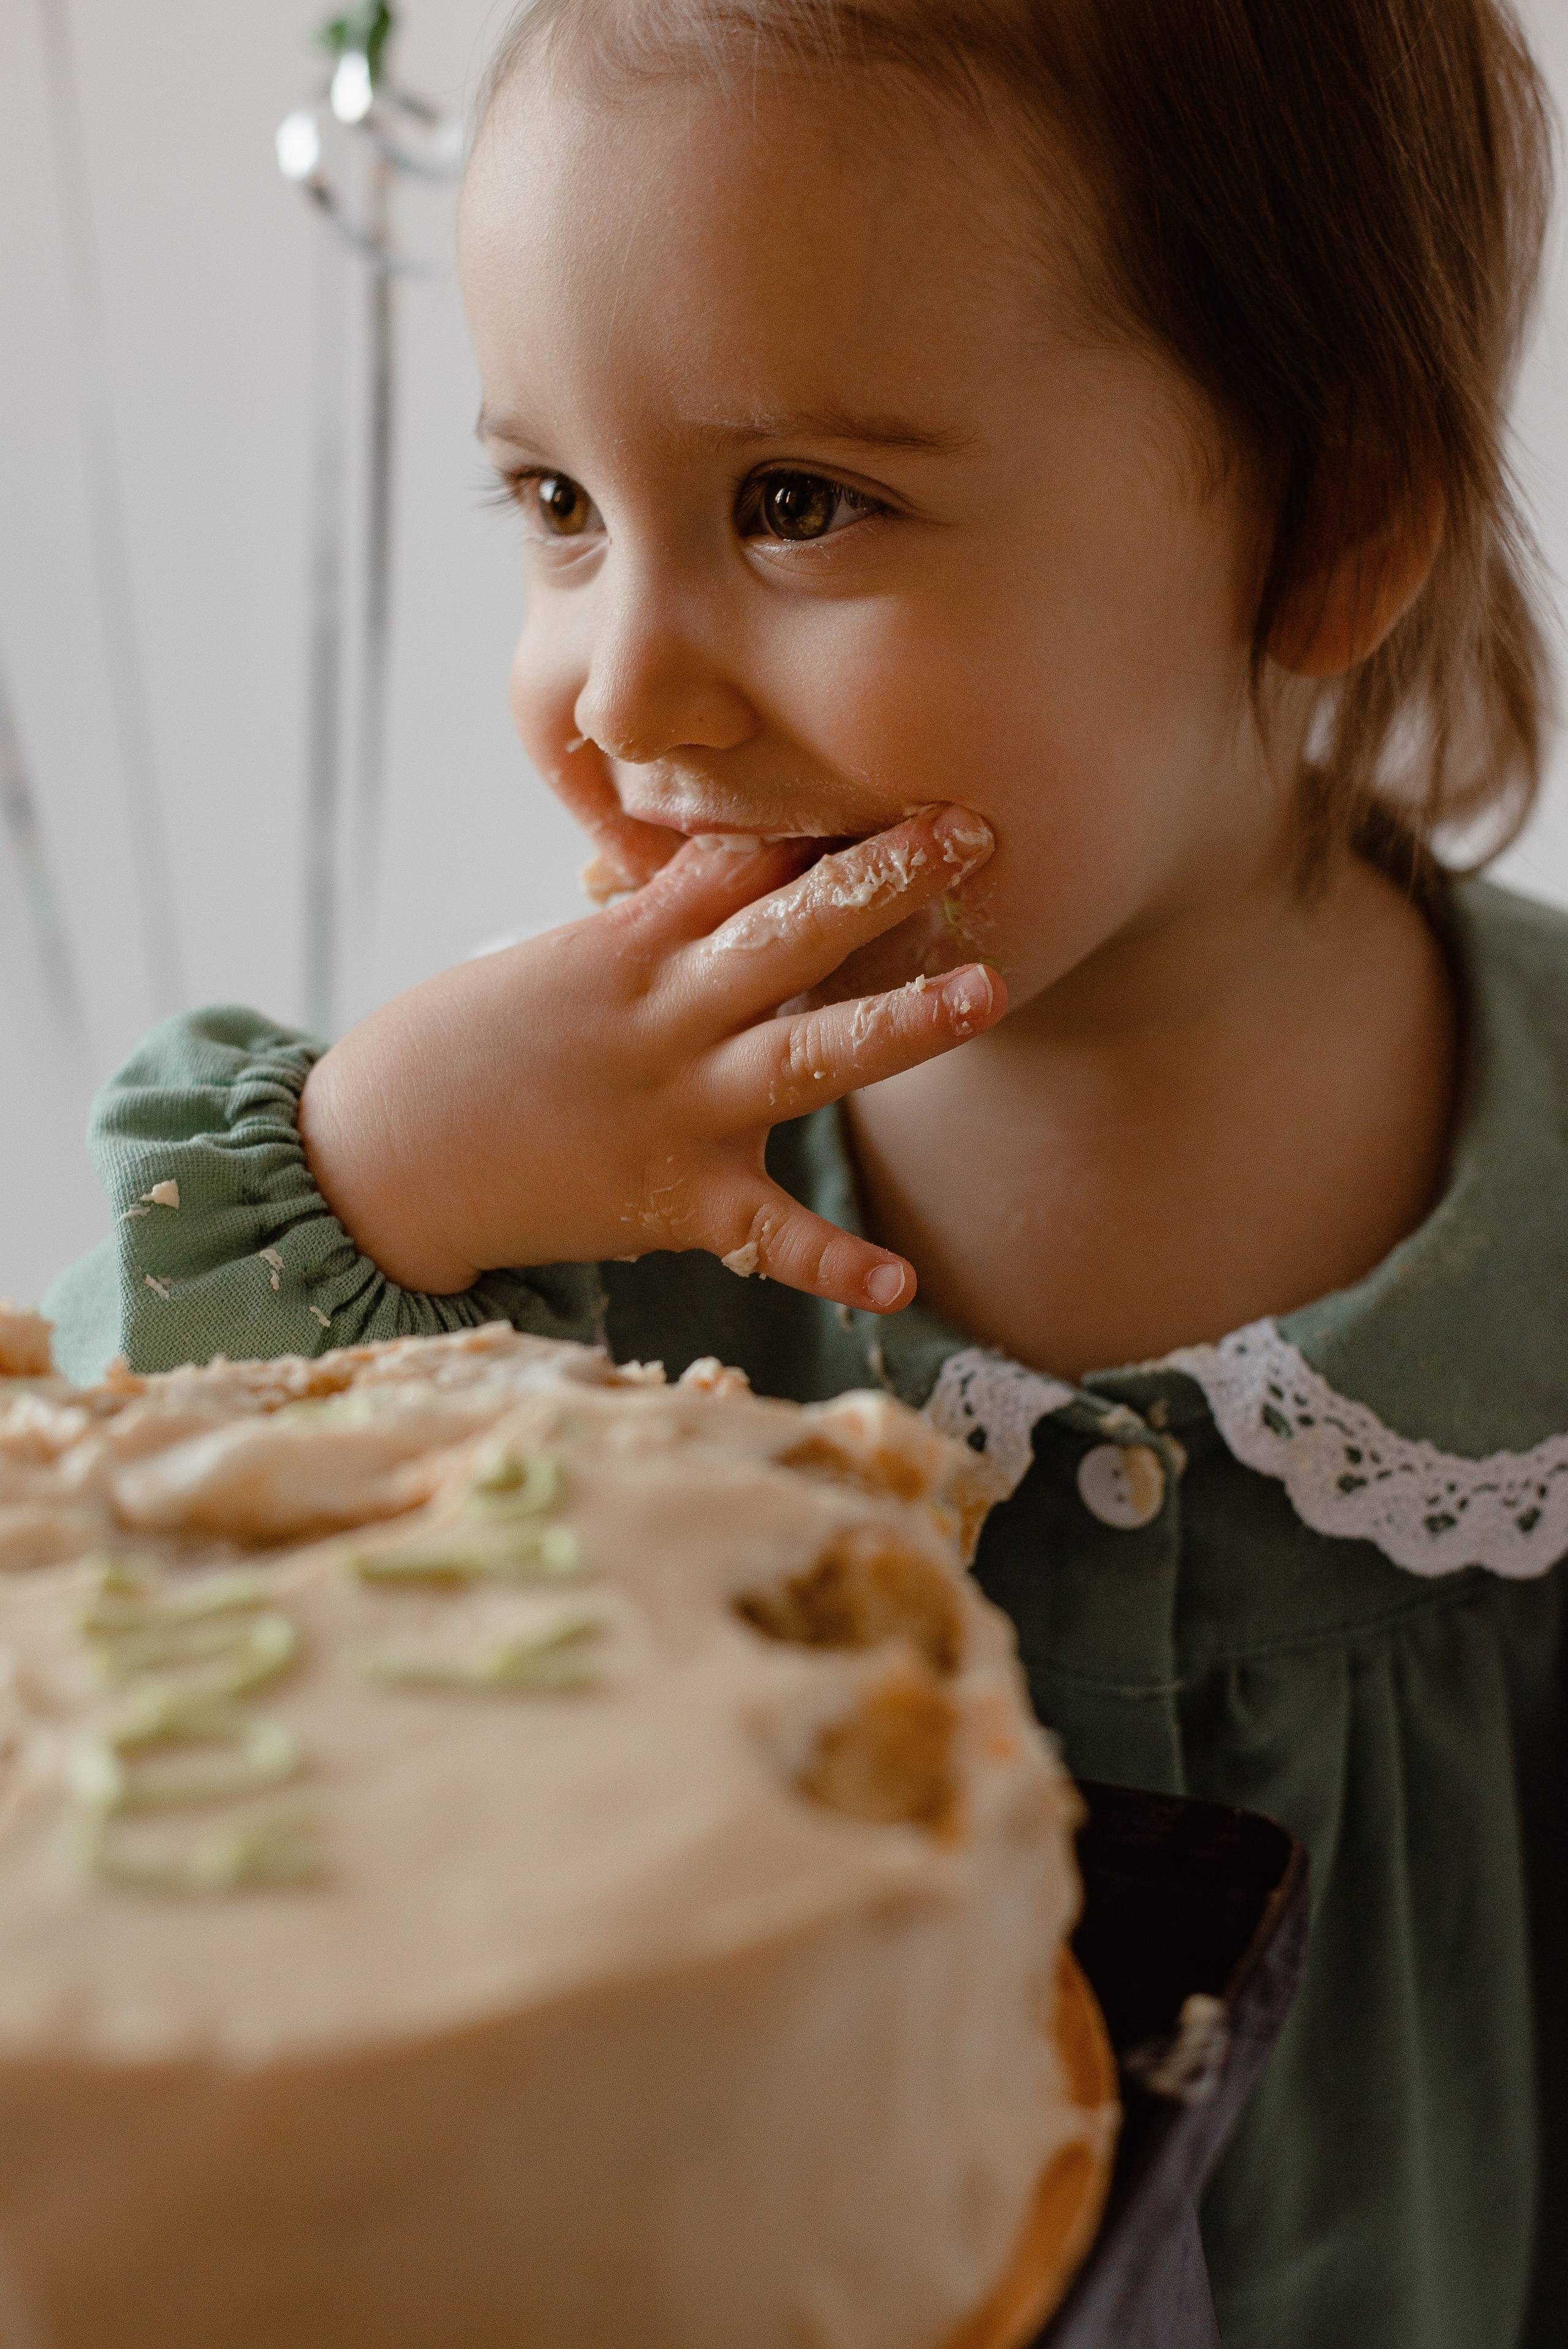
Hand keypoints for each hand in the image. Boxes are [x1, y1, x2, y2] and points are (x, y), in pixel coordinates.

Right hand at [299, 806, 1003, 1311]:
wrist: (376, 1153)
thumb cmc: (466, 1049)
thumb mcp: (555, 965)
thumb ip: (648, 926)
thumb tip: (726, 875)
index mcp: (629, 943)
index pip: (739, 862)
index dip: (823, 818)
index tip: (908, 775)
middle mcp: (663, 1014)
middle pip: (789, 933)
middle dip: (884, 879)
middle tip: (975, 831)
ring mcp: (674, 1106)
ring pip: (804, 1057)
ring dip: (898, 1025)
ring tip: (987, 993)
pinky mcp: (672, 1199)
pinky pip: (767, 1236)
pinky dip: (832, 1265)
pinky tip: (900, 1284)